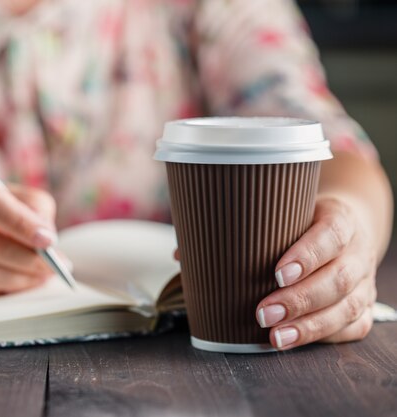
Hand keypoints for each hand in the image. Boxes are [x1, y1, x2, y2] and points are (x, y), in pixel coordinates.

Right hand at [0, 164, 57, 296]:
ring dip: (21, 279)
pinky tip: (19, 282)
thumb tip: (49, 239)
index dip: (21, 222)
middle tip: (56, 265)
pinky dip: (2, 290)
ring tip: (44, 275)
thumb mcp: (4, 191)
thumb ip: (32, 205)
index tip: (49, 239)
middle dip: (29, 258)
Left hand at [256, 196, 377, 349]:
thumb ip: (256, 227)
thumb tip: (195, 249)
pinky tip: (295, 340)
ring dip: (308, 326)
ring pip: (345, 307)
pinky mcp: (364, 306)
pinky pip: (352, 326)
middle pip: (338, 278)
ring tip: (276, 336)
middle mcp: (358, 252)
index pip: (330, 235)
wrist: (344, 232)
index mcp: (341, 220)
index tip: (277, 274)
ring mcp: (365, 281)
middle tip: (264, 313)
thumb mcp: (285, 213)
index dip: (307, 256)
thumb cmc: (302, 223)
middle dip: (299, 300)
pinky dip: (322, 336)